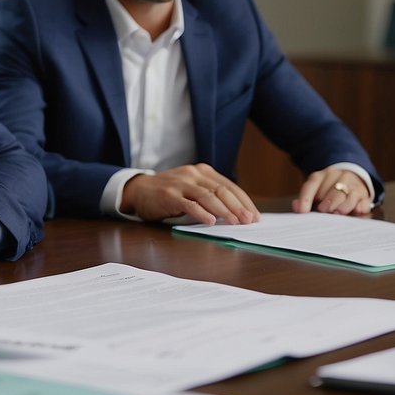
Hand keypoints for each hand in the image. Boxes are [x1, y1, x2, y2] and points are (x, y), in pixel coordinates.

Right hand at [119, 163, 259, 224]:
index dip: (244, 201)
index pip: (229, 186)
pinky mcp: (168, 195)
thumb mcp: (193, 189)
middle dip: (238, 207)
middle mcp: (193, 174)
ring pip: (207, 196)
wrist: (139, 190)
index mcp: (203, 171)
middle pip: (221, 190)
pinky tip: (210, 221)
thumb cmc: (170, 193)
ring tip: (235, 223)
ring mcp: (180, 184)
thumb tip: (238, 214)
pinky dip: (201, 213)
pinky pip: (188, 204)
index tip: (254, 216)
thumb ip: (211, 196)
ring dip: (224, 211)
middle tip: (249, 221)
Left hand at [292, 168, 370, 214]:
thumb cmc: (329, 190)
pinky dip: (360, 207)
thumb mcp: (315, 190)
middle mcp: (338, 177)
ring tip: (338, 213)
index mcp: (322, 175)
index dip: (306, 199)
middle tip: (324, 210)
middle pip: (334, 189)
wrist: (352, 178)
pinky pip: (363, 201)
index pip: (312, 184)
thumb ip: (305, 199)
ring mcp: (353, 185)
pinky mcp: (364, 195)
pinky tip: (357, 211)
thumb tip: (297, 207)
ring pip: (350, 195)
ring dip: (344, 206)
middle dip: (329, 202)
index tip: (303, 211)